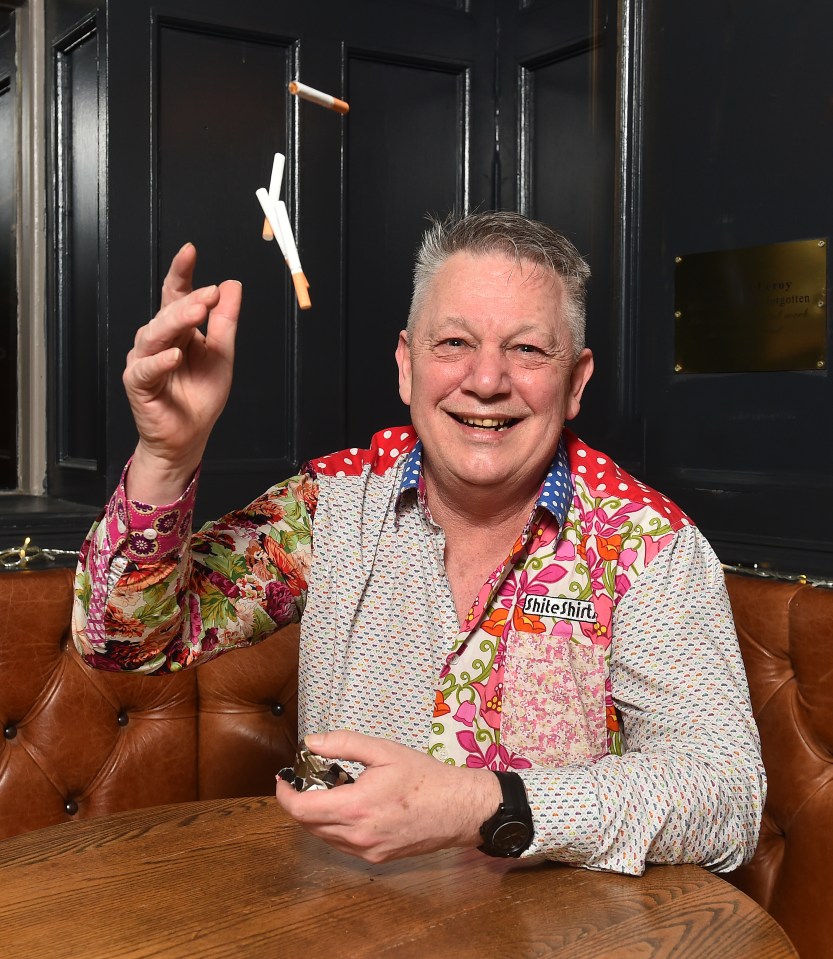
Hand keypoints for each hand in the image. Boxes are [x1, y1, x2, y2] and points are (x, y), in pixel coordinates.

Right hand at [123, 243, 241, 502]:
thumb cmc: (201, 396)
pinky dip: (160, 361)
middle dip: (188, 301)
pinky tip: (175, 355)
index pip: (175, 294)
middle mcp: (157, 340)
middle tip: (209, 294)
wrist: (189, 435)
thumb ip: (225, 321)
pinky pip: (146, 369)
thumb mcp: (222, 353)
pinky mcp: (137, 383)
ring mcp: (143, 360)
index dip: (181, 273)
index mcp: (177, 329)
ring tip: (197, 312)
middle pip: (168, 313)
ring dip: (176, 322)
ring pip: (155, 335)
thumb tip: (232, 285)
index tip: (190, 251)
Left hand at [275, 731, 501, 862]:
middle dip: (299, 803)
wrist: (458, 809)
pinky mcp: (376, 859)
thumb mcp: (383, 750)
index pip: (301, 809)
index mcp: (355, 808)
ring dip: (316, 816)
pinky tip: (349, 807)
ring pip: (323, 837)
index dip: (284, 795)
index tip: (282, 780)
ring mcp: (366, 852)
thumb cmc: (424, 777)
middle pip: (308, 825)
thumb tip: (311, 743)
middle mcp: (356, 836)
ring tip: (329, 791)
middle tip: (305, 780)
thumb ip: (344, 745)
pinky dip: (334, 827)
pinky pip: (342, 845)